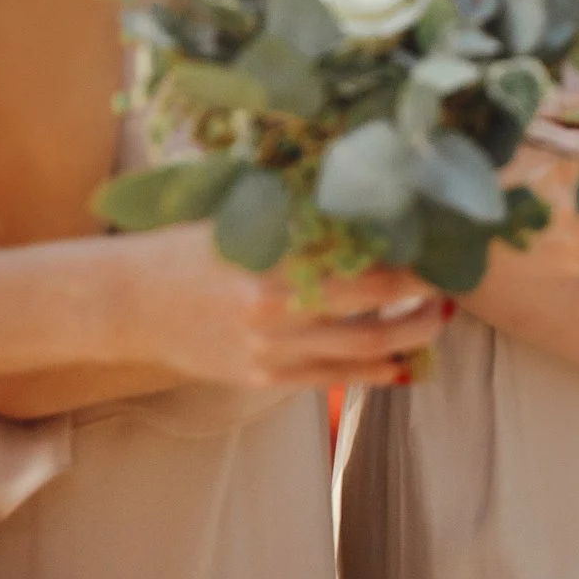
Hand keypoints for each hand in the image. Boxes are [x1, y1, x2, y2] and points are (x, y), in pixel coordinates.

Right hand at [119, 224, 448, 387]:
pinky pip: (335, 380)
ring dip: (412, 337)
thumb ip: (299, 218)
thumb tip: (369, 199)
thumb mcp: (240, 220)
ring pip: (364, 352)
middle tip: (455, 283)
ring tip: (439, 319)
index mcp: (271, 263)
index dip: (410, 258)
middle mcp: (274, 312)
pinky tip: (406, 362)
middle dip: (424, 300)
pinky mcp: (263, 379)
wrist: (123, 303)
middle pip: (375, 311)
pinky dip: (378, 372)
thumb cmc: (185, 250)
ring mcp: (270, 352)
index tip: (440, 244)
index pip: (362, 262)